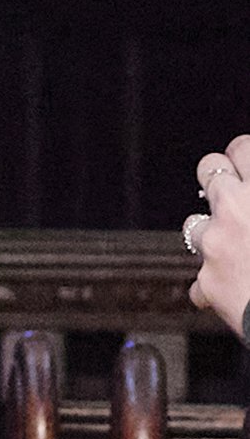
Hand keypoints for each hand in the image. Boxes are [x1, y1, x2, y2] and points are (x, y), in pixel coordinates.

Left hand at [189, 139, 249, 338]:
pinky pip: (202, 280)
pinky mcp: (208, 282)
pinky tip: (240, 290)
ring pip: (194, 225)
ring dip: (212, 234)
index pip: (242, 148)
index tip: (247, 166)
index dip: (244, 157)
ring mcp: (217, 245)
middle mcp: (236, 209)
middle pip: (208, 170)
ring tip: (238, 249)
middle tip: (233, 195)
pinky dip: (217, 285)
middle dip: (219, 179)